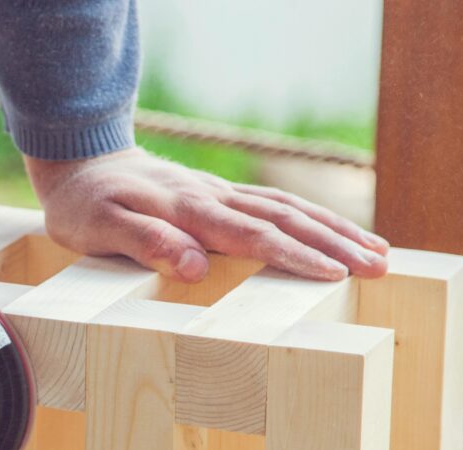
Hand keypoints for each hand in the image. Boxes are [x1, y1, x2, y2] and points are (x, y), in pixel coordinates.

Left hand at [25, 147, 387, 281]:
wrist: (81, 163)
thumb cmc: (85, 206)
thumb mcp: (98, 228)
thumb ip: (145, 244)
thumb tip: (193, 267)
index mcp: (187, 210)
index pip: (250, 234)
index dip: (292, 256)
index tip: (333, 274)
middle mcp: (211, 197)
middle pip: (283, 219)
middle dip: (333, 244)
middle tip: (380, 269)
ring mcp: (219, 193)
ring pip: (287, 207)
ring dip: (334, 229)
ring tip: (379, 253)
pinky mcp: (219, 194)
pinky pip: (274, 202)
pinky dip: (311, 216)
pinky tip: (335, 231)